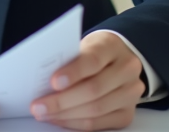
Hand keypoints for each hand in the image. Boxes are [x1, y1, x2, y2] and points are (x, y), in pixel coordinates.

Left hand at [29, 32, 145, 129]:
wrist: (118, 58)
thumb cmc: (93, 52)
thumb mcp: (83, 46)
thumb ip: (68, 59)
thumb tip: (43, 81)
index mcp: (112, 46)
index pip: (93, 59)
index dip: (73, 72)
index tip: (53, 82)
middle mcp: (127, 69)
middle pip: (94, 89)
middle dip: (62, 101)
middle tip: (38, 106)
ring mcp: (131, 93)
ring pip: (97, 109)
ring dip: (66, 115)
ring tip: (45, 114)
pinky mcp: (127, 113)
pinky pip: (99, 124)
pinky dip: (76, 124)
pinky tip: (60, 119)